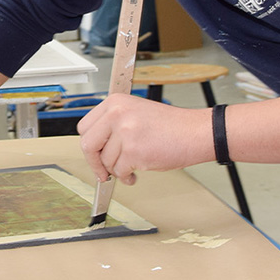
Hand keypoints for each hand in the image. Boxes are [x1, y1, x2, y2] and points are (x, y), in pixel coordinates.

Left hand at [75, 94, 207, 184]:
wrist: (195, 132)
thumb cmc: (170, 126)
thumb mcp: (136, 113)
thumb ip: (113, 125)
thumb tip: (95, 147)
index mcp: (115, 102)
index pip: (85, 127)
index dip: (89, 145)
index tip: (94, 154)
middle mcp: (117, 114)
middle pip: (88, 144)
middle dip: (94, 162)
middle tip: (103, 171)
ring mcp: (125, 132)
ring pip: (106, 161)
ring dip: (117, 170)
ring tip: (132, 167)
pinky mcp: (133, 151)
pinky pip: (120, 171)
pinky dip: (127, 177)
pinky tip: (136, 174)